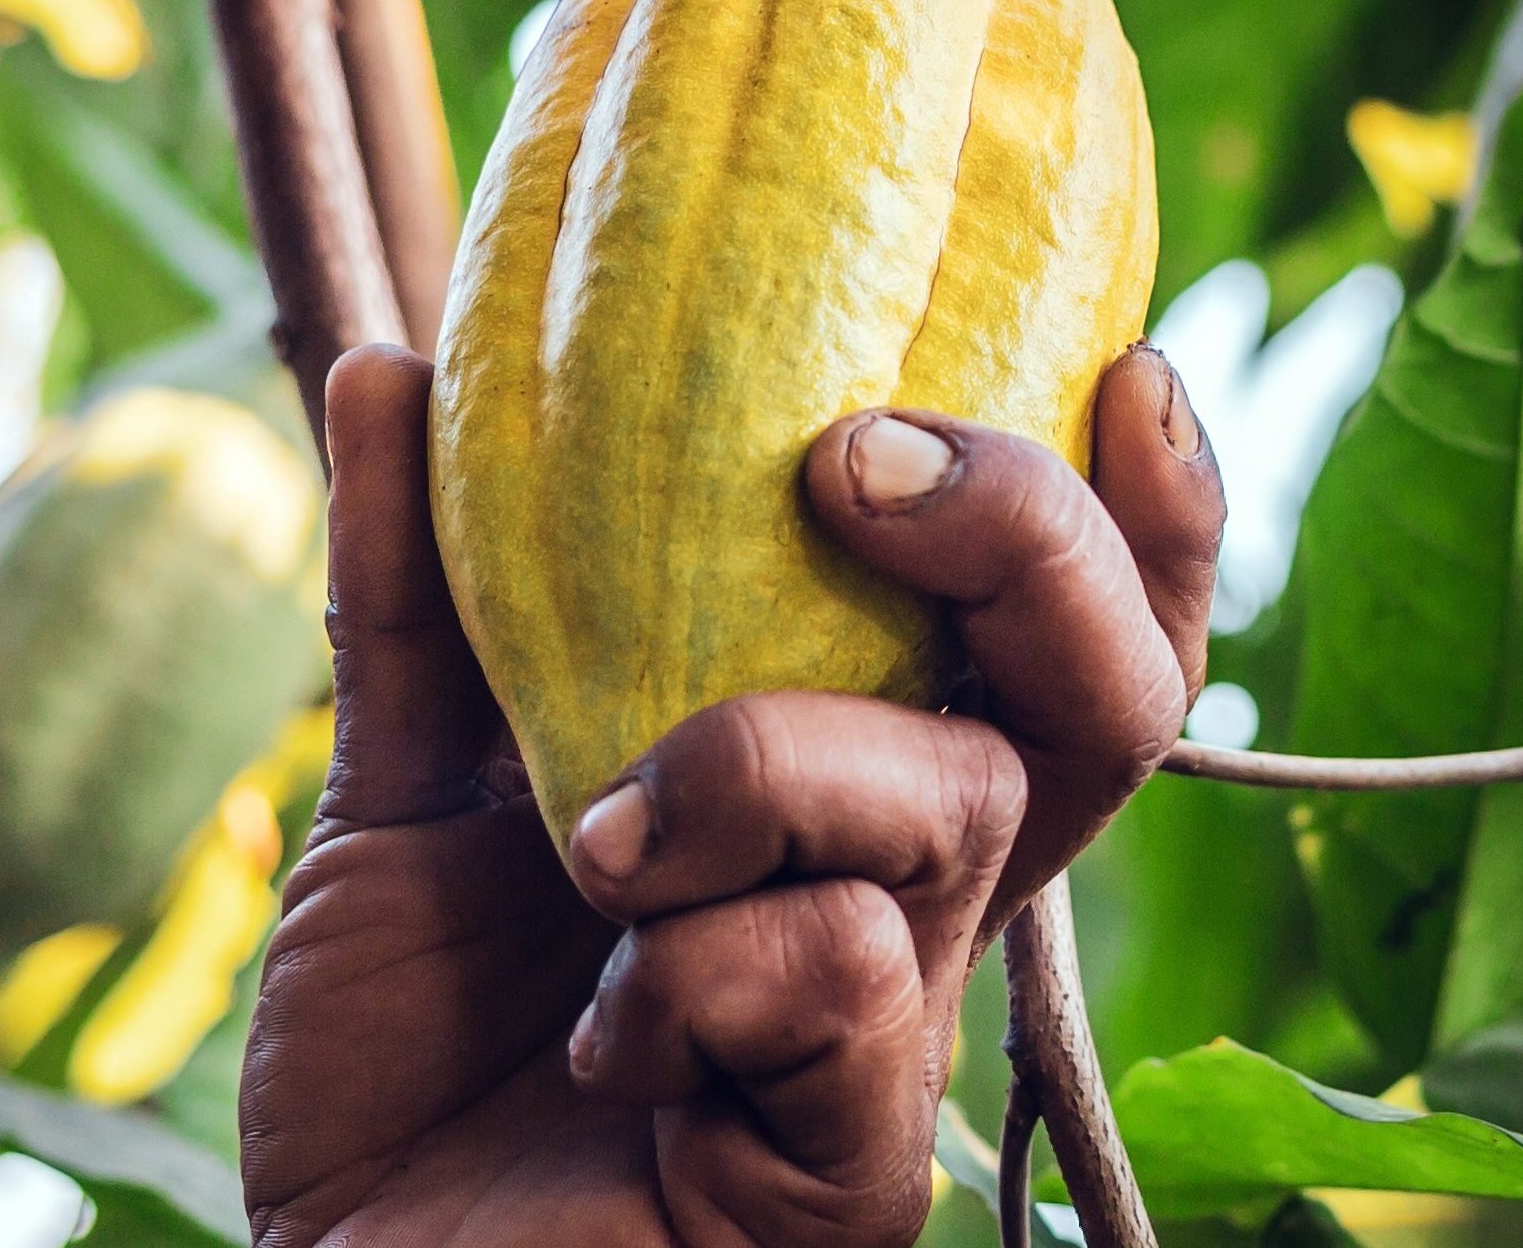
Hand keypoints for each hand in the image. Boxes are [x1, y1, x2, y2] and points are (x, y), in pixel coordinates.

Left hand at [247, 344, 1221, 1247]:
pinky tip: (607, 1033)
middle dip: (1030, 536)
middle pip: (1108, 695)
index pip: (1054, 640)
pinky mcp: (859, 1163)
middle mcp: (913, 903)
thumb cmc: (408, 1065)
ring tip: (598, 840)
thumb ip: (418, 596)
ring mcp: (902, 1038)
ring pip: (962, 808)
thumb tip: (388, 361)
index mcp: (850, 800)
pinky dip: (704, 966)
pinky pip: (853, 975)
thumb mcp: (405, 793)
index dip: (1134, 514)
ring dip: (767, 766)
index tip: (1127, 359)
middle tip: (856, 466)